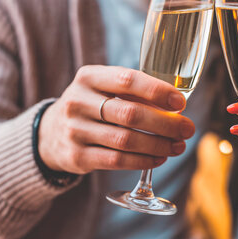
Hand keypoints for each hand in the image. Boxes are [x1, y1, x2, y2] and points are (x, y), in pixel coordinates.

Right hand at [39, 65, 194, 174]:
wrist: (49, 133)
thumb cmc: (91, 106)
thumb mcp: (103, 88)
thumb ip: (133, 91)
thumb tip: (177, 106)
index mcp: (89, 77)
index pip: (127, 80)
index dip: (157, 91)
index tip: (180, 102)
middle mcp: (78, 101)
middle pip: (130, 114)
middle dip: (165, 123)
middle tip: (188, 129)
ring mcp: (74, 130)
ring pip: (125, 140)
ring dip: (158, 145)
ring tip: (178, 145)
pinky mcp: (76, 157)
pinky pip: (116, 160)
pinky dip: (143, 161)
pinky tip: (159, 158)